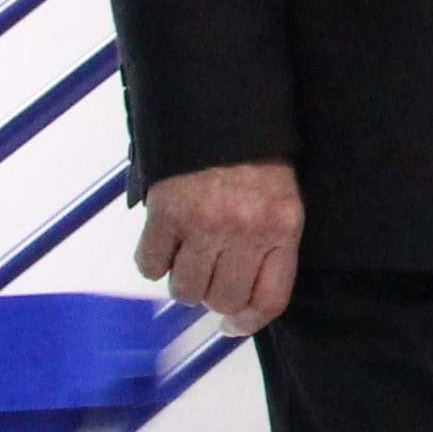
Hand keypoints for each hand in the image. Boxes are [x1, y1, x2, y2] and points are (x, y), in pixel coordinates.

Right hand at [135, 159, 303, 334]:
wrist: (222, 107)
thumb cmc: (255, 154)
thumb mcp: (282, 198)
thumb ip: (269, 246)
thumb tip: (241, 302)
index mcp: (282, 227)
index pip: (269, 300)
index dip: (248, 322)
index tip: (233, 325)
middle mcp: (245, 229)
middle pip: (222, 300)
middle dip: (214, 295)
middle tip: (210, 274)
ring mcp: (203, 222)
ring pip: (185, 290)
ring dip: (184, 281)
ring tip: (189, 255)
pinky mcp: (165, 212)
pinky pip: (150, 264)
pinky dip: (154, 261)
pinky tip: (165, 242)